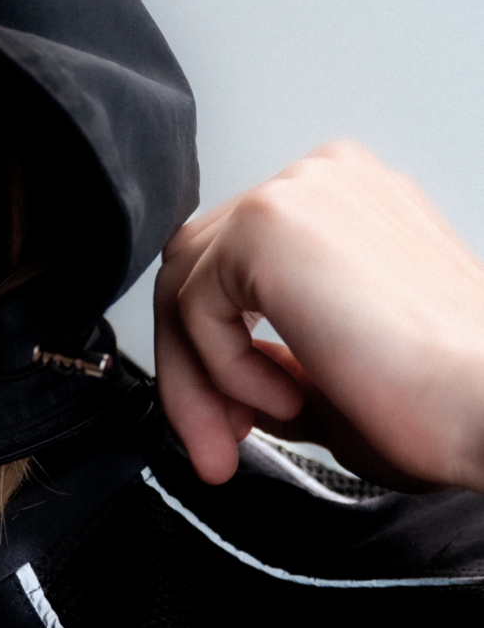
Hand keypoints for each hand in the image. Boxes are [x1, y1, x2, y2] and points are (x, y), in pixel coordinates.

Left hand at [156, 140, 483, 489]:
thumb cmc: (444, 398)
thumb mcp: (331, 379)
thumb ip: (273, 362)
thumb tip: (225, 375)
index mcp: (346, 207)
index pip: (234, 268)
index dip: (216, 356)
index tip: (231, 426)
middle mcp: (323, 184)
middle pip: (197, 269)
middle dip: (193, 370)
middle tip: (216, 443)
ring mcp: (297, 193)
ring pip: (183, 286)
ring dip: (197, 378)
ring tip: (243, 432)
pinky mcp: (268, 223)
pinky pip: (193, 305)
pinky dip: (220, 368)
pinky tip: (286, 396)